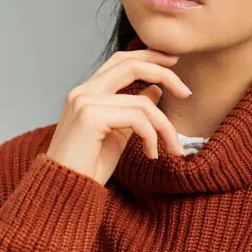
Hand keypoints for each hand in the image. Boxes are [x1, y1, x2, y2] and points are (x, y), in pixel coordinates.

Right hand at [46, 48, 190, 185]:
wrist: (65, 194)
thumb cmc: (89, 167)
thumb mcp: (118, 133)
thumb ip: (133, 109)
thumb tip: (156, 89)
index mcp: (87, 91)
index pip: (121, 60)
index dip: (149, 56)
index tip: (174, 63)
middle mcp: (83, 91)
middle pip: (130, 65)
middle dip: (164, 73)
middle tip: (186, 92)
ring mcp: (84, 101)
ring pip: (141, 102)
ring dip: (164, 125)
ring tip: (173, 147)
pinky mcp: (90, 116)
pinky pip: (137, 119)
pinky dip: (152, 137)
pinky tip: (151, 155)